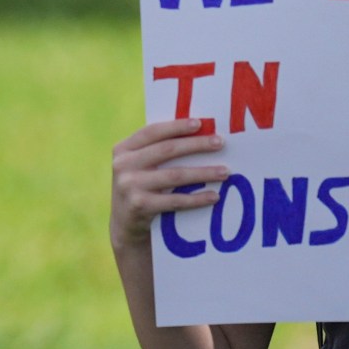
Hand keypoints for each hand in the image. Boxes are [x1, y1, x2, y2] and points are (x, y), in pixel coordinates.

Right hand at [111, 118, 226, 251]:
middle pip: (166, 150)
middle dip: (196, 145)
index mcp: (123, 149)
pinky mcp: (140, 206)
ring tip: (224, 171)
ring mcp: (130, 186)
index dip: (176, 127)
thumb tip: (198, 134)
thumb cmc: (140, 188)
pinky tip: (213, 196)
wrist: (125, 225)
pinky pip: (176, 200)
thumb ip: (156, 151)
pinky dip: (197, 198)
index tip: (200, 123)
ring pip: (175, 175)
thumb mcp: (138, 166)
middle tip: (220, 143)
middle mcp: (123, 165)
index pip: (152, 132)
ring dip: (203, 172)